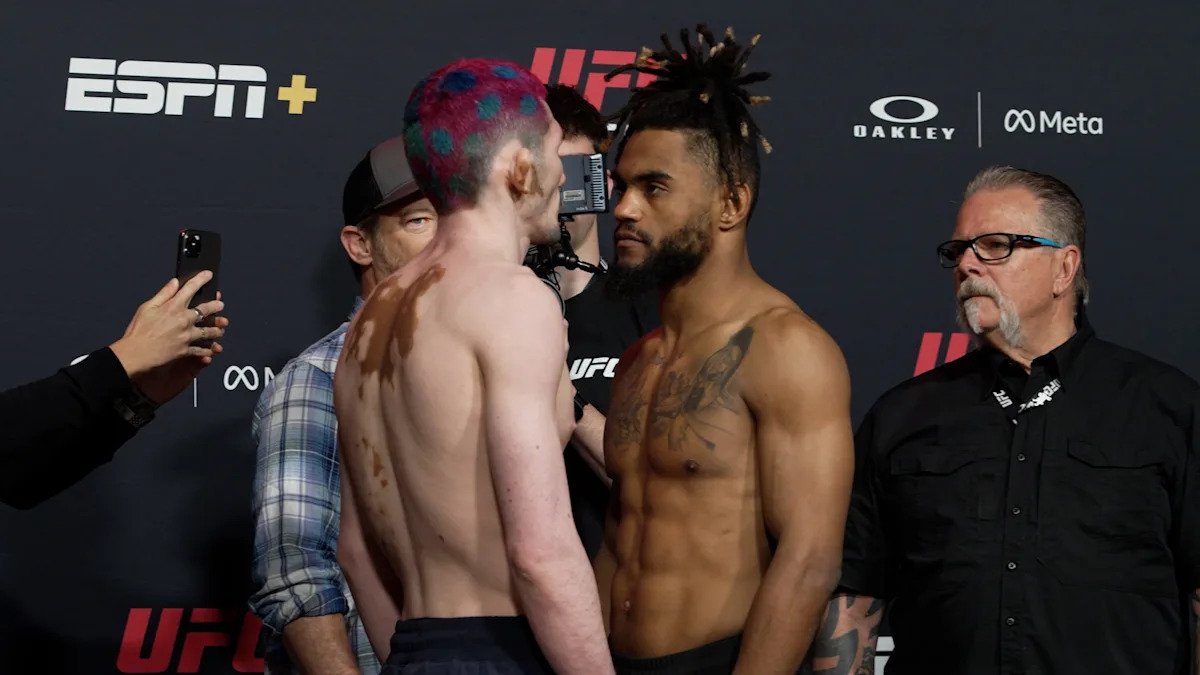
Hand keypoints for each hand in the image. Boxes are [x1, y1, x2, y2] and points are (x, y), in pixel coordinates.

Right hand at [109, 274, 228, 401]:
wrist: (136, 354)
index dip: (201, 279)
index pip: (191, 288)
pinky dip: (207, 349)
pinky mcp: (186, 349)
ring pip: (208, 331)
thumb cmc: (138, 332)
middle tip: (220, 305)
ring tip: (221, 329)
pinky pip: (201, 349)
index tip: (208, 275)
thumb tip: (174, 282)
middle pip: (206, 310)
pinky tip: (212, 349)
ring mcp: (186, 335)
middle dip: (215, 306)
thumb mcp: (147, 307)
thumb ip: (164, 294)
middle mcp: (183, 320)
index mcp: (173, 307)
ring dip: (216, 329)